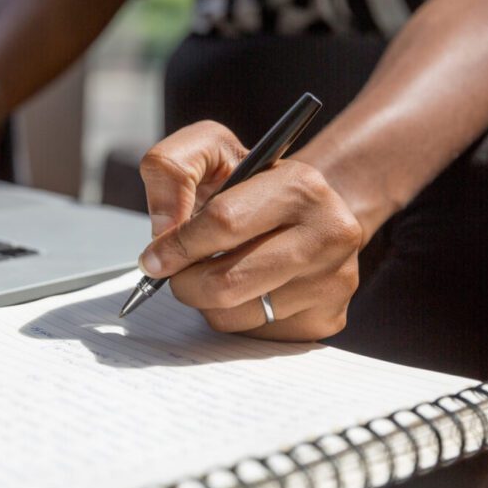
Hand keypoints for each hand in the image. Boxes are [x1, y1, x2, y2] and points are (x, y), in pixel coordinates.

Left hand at [138, 121, 362, 341]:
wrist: (308, 213)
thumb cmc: (252, 186)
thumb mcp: (211, 152)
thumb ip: (171, 167)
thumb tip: (163, 225)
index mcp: (300, 186)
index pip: (223, 223)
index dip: (177, 245)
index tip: (154, 257)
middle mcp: (329, 233)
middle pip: (226, 283)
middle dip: (185, 282)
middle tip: (175, 273)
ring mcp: (334, 281)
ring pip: (235, 315)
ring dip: (206, 301)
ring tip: (215, 272)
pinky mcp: (327, 317)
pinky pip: (254, 335)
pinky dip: (234, 316)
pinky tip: (244, 290)